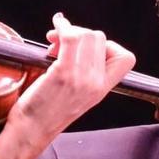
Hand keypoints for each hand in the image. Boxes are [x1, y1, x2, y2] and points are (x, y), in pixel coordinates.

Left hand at [0, 13, 135, 158]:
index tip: (90, 47)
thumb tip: (78, 41)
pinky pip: (69, 38)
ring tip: (54, 40)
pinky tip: (53, 32)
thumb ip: (85, 73)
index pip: (126, 59)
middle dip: (81, 32)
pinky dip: (61, 28)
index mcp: (102, 89)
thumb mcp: (78, 95)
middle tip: (63, 40)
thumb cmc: (47, 112)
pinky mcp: (62, 73)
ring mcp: (80, 78)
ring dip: (69, 29)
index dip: (110, 45)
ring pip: (85, 35)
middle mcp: (95, 83)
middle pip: (100, 38)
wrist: (32, 130)